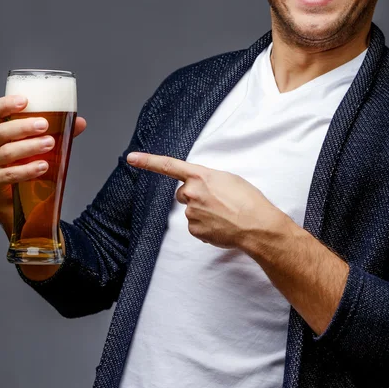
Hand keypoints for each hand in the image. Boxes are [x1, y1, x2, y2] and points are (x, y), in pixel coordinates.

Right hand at [0, 94, 85, 235]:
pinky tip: (42, 166)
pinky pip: (8, 175)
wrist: (21, 199)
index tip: (24, 101)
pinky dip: (26, 170)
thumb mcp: (43, 144)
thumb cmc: (28, 162)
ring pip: (6, 152)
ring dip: (29, 147)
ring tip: (50, 144)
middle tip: (45, 125)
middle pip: (1, 131)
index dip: (6, 104)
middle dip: (24, 127)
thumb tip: (80, 123)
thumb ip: (61, 132)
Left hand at [126, 152, 279, 249]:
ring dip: (203, 211)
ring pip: (191, 210)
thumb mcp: (229, 178)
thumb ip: (208, 179)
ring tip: (224, 214)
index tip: (131, 158)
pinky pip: (196, 226)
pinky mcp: (194, 230)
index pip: (168, 165)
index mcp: (200, 175)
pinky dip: (206, 226)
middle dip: (195, 195)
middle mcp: (191, 192)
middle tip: (217, 200)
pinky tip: (221, 225)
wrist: (257, 226)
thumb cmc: (248, 200)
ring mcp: (191, 213)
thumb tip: (200, 187)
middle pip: (183, 192)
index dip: (148, 161)